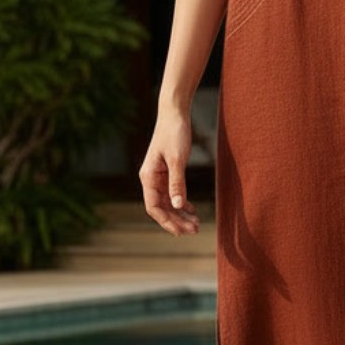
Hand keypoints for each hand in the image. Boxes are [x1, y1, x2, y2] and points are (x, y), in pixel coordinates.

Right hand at [139, 105, 200, 235]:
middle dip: (176, 221)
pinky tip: (192, 210)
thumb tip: (178, 206)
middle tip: (195, 230)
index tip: (182, 231)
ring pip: (168, 203)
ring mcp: (158, 177)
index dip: (167, 221)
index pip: (154, 207)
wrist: (174, 113)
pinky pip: (172, 193)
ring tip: (196, 224)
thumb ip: (177, 183)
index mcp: (148, 177)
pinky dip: (182, 203)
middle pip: (161, 208)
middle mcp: (150, 179)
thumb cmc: (174, 133)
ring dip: (180, 214)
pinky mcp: (167, 172)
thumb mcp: (177, 159)